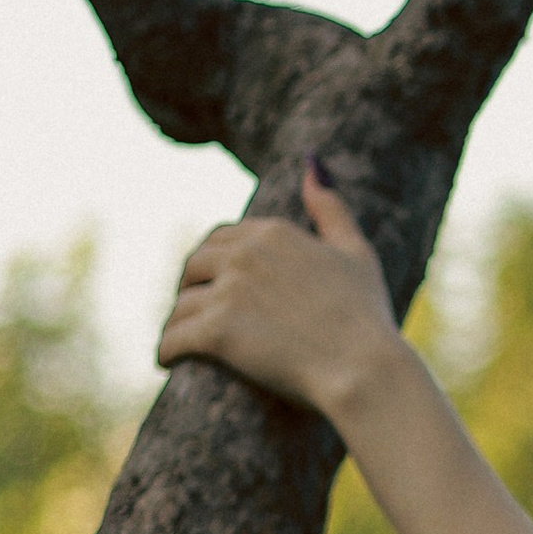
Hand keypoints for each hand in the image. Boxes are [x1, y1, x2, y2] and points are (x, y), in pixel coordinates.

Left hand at [157, 166, 400, 419]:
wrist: (366, 370)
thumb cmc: (366, 317)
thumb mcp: (357, 252)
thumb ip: (331, 208)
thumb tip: (311, 164)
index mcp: (274, 232)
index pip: (222, 238)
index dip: (215, 264)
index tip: (217, 287)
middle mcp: (246, 254)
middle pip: (194, 265)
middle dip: (192, 288)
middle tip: (196, 316)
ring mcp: (228, 292)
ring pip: (181, 305)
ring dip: (179, 324)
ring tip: (183, 344)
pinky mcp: (215, 332)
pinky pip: (171, 338)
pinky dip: (165, 351)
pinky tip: (168, 361)